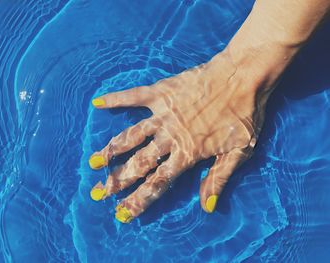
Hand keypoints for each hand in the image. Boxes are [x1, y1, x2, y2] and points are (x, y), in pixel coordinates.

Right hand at [88, 50, 271, 222]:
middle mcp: (170, 137)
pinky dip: (115, 99)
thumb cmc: (245, 115)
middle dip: (117, 180)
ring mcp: (163, 114)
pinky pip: (133, 96)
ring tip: (93, 162)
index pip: (158, 183)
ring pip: (132, 135)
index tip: (121, 213)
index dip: (138, 200)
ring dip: (111, 150)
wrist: (245, 77)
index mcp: (188, 153)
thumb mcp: (240, 152)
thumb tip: (206, 207)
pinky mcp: (161, 92)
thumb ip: (218, 178)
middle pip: (139, 163)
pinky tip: (98, 103)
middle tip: (97, 192)